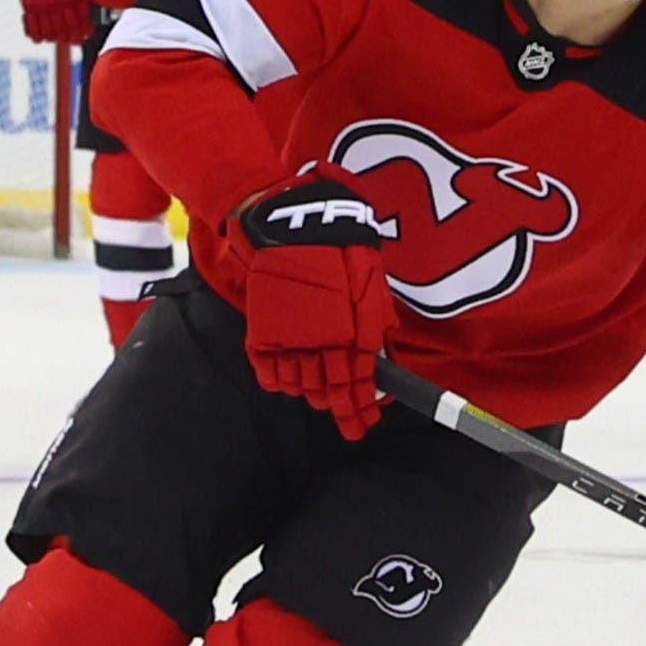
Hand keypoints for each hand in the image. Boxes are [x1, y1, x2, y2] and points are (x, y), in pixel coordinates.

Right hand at [11, 0, 94, 42]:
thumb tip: (87, 14)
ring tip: (56, 39)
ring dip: (54, 37)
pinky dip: (35, 34)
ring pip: (50, 30)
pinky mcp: (30, 5)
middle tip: (71, 40)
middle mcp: (59, 3)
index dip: (83, 31)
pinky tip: (39, 38)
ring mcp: (44, 5)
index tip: (85, 36)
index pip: (81, 20)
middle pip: (66, 28)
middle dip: (69, 37)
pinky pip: (32, 25)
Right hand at [227, 166, 397, 439]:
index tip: (365, 424)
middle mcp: (323, 341)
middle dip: (339, 408)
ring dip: (310, 394)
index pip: (360, 383)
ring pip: (300, 383)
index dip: (362, 407)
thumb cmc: (342, 246)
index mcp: (354, 332)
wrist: (296, 221)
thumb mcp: (371, 284)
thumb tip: (380, 358)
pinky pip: (268, 367)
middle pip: (330, 389)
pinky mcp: (264, 327)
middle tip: (347, 424)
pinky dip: (277, 379)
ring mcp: (291, 336)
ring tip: (318, 399)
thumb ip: (375, 325)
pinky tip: (286, 383)